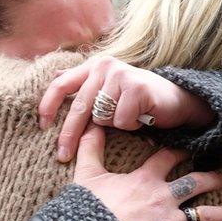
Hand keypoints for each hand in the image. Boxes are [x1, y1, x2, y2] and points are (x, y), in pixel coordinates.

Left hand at [38, 56, 215, 162]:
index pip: (62, 84)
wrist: (178, 101)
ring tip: (129, 117)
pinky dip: (130, 126)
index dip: (49, 106)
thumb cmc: (140, 100)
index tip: (43, 126)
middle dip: (70, 134)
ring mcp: (121, 75)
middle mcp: (106, 66)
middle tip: (62, 155)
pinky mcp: (136, 88)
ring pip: (101, 117)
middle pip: (79, 107)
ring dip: (114, 125)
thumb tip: (51, 80)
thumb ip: (84, 85)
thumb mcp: (109, 90)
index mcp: (95, 65)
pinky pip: (120, 121)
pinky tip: (141, 117)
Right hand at [73, 123, 221, 220]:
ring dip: (221, 214)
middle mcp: (164, 198)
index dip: (180, 152)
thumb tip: (90, 126)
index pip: (168, 158)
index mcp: (146, 179)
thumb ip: (91, 149)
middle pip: (195, 184)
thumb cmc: (87, 208)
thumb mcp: (87, 175)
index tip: (191, 148)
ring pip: (202, 216)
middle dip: (211, 179)